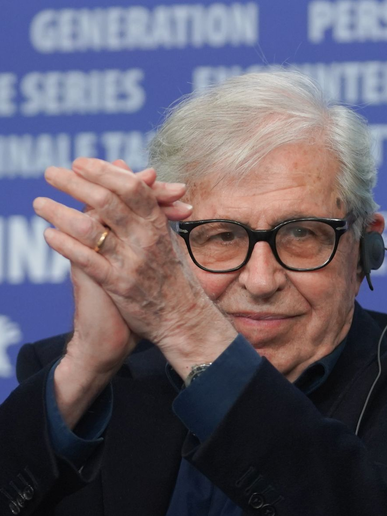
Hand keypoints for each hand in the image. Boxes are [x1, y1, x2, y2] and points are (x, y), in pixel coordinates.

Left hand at [39, 157, 235, 380]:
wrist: (182, 317)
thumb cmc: (170, 274)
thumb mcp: (162, 234)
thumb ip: (142, 203)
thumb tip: (125, 168)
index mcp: (158, 225)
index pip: (132, 188)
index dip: (105, 172)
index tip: (80, 163)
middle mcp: (146, 240)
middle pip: (108, 202)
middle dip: (75, 184)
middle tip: (51, 173)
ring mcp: (132, 263)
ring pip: (92, 230)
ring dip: (61, 213)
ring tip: (40, 204)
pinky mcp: (119, 286)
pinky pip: (88, 260)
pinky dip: (66, 245)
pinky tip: (49, 235)